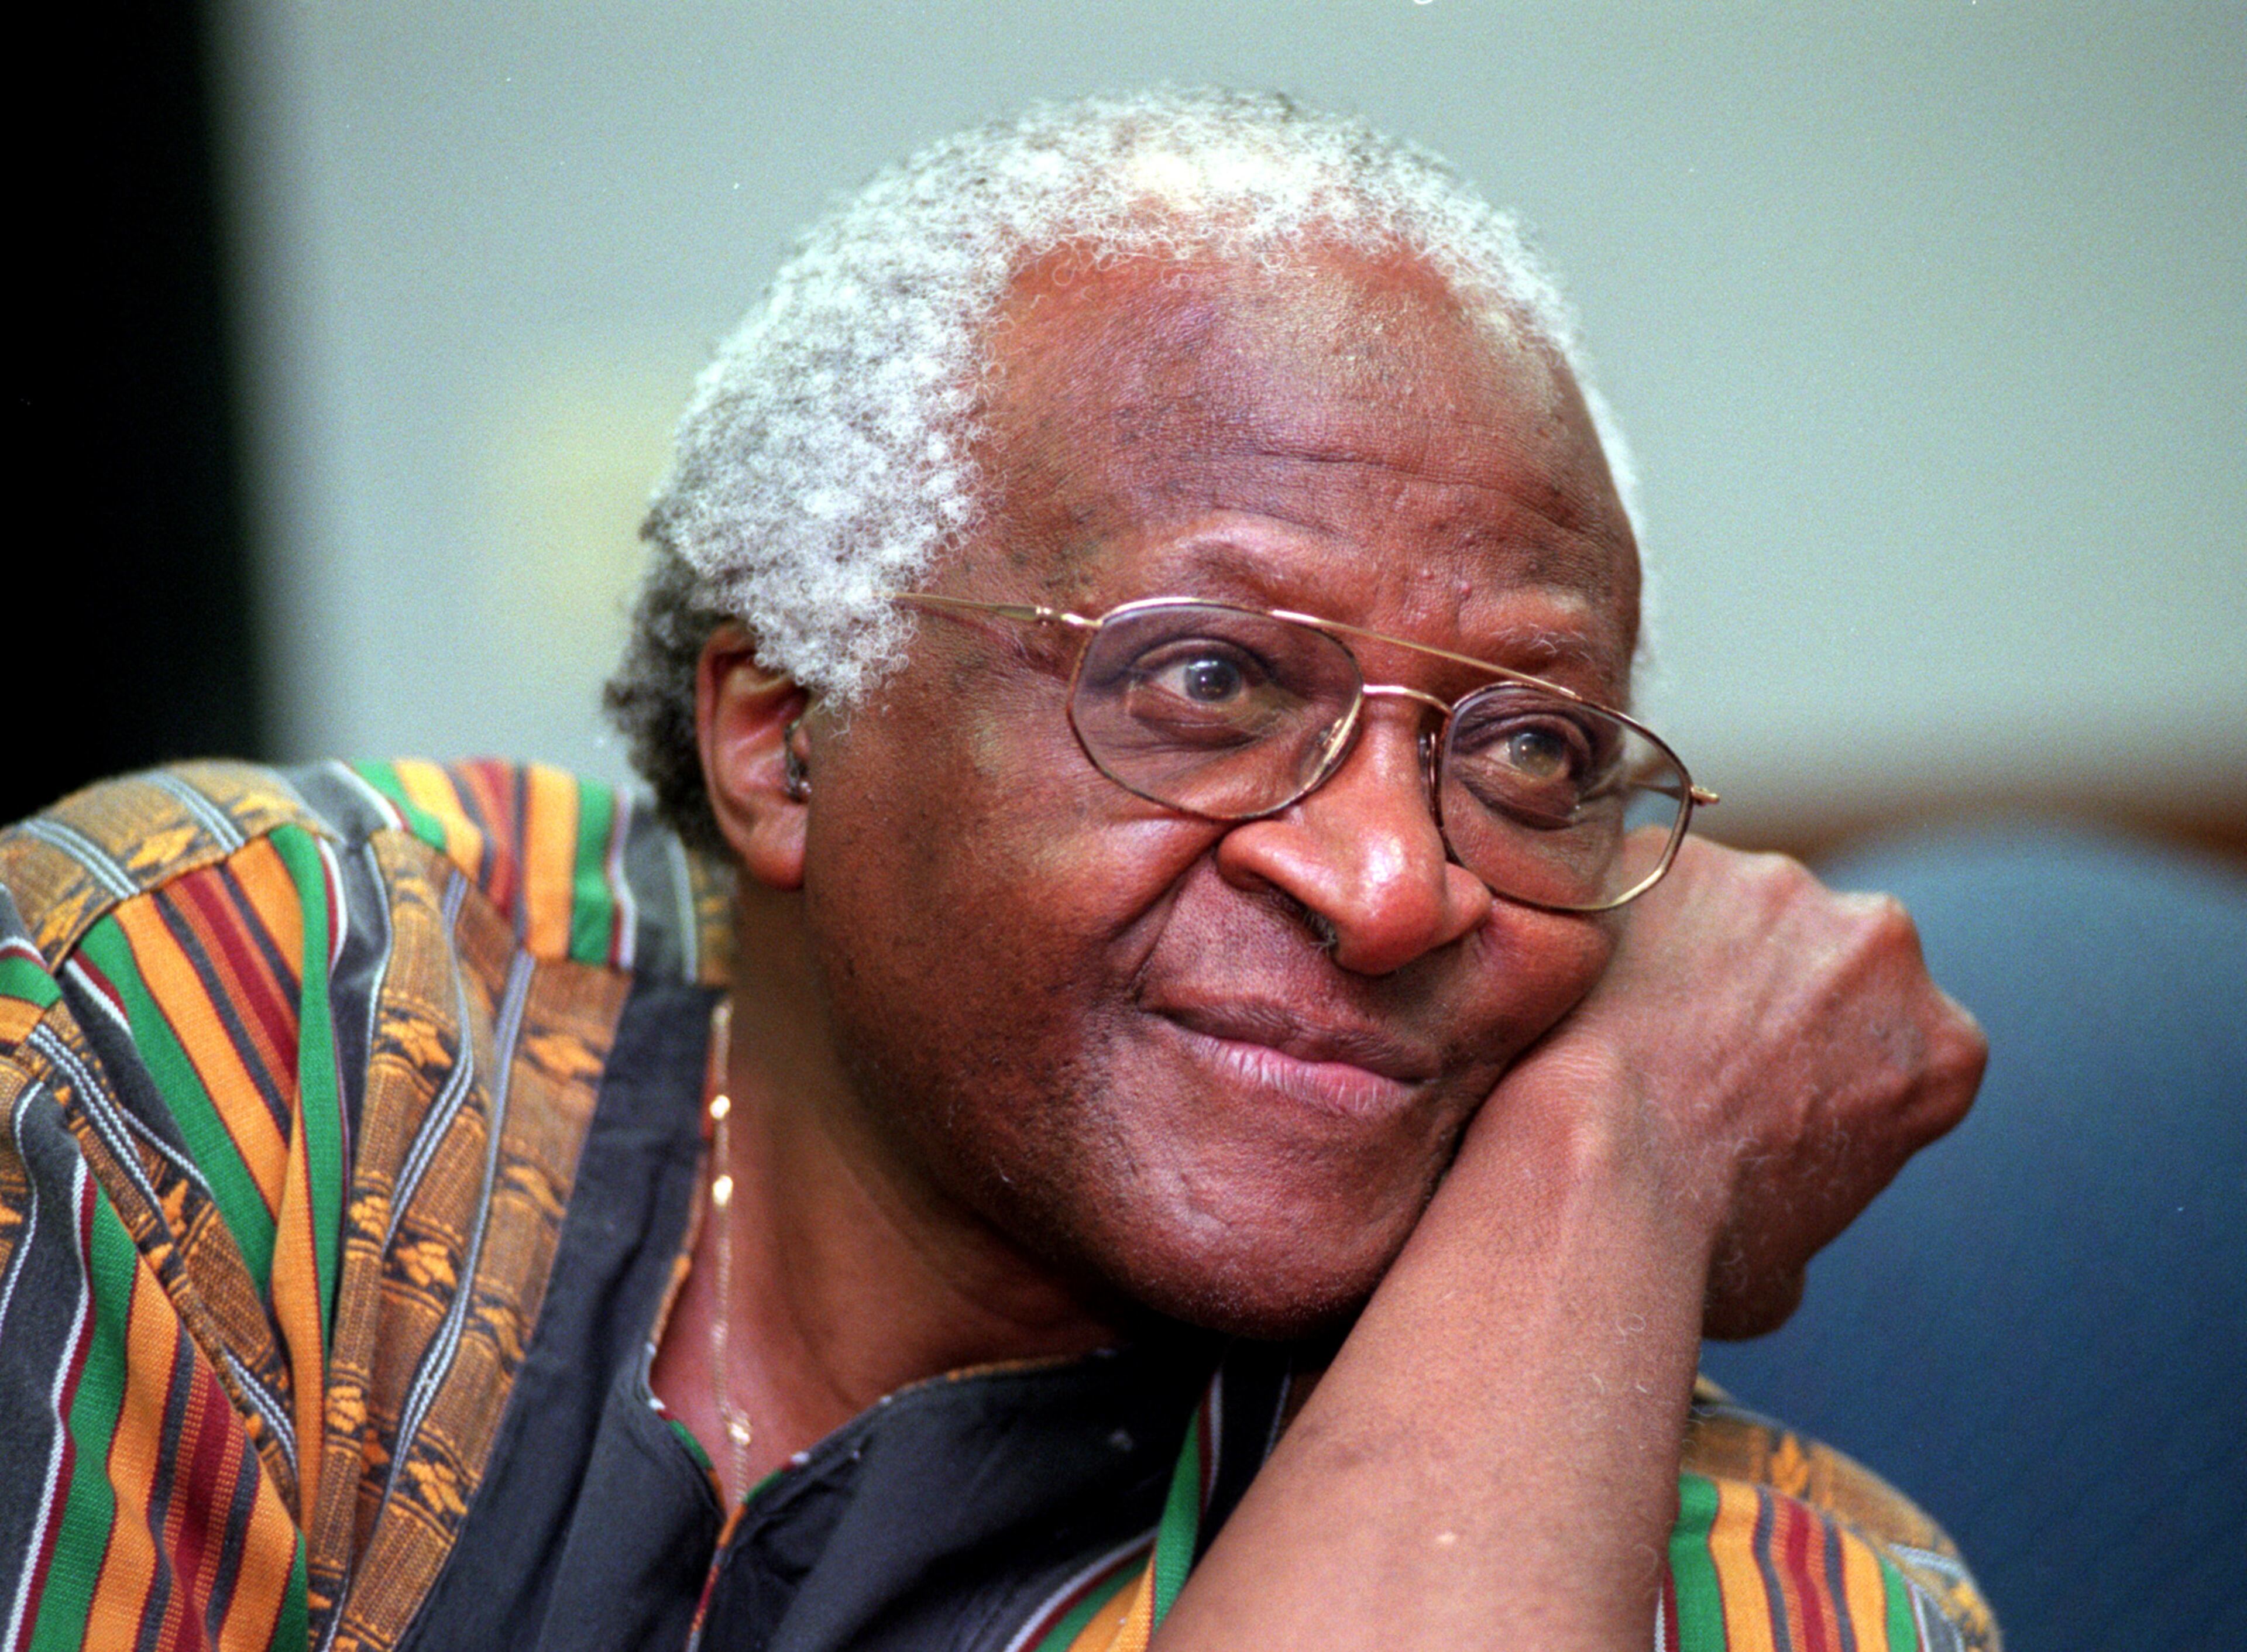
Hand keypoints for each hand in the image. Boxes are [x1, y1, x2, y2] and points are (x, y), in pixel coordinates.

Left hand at [1477, 836, 1987, 1338]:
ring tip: (1614, 1022)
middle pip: (1825, 961)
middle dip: (1767, 995)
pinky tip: (1569, 987)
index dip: (1828, 1074)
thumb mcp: (1785, 1273)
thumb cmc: (1683, 1240)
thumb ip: (1806, 1219)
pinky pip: (1640, 880)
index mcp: (1942, 1047)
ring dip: (1689, 950)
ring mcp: (1779, 884)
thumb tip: (1770, 1237)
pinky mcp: (1678, 852)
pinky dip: (1610, 921)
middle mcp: (1883, 945)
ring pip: (1733, 908)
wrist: (1592, 1162)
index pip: (1899, 1047)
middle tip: (1682, 1054)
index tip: (1761, 1100)